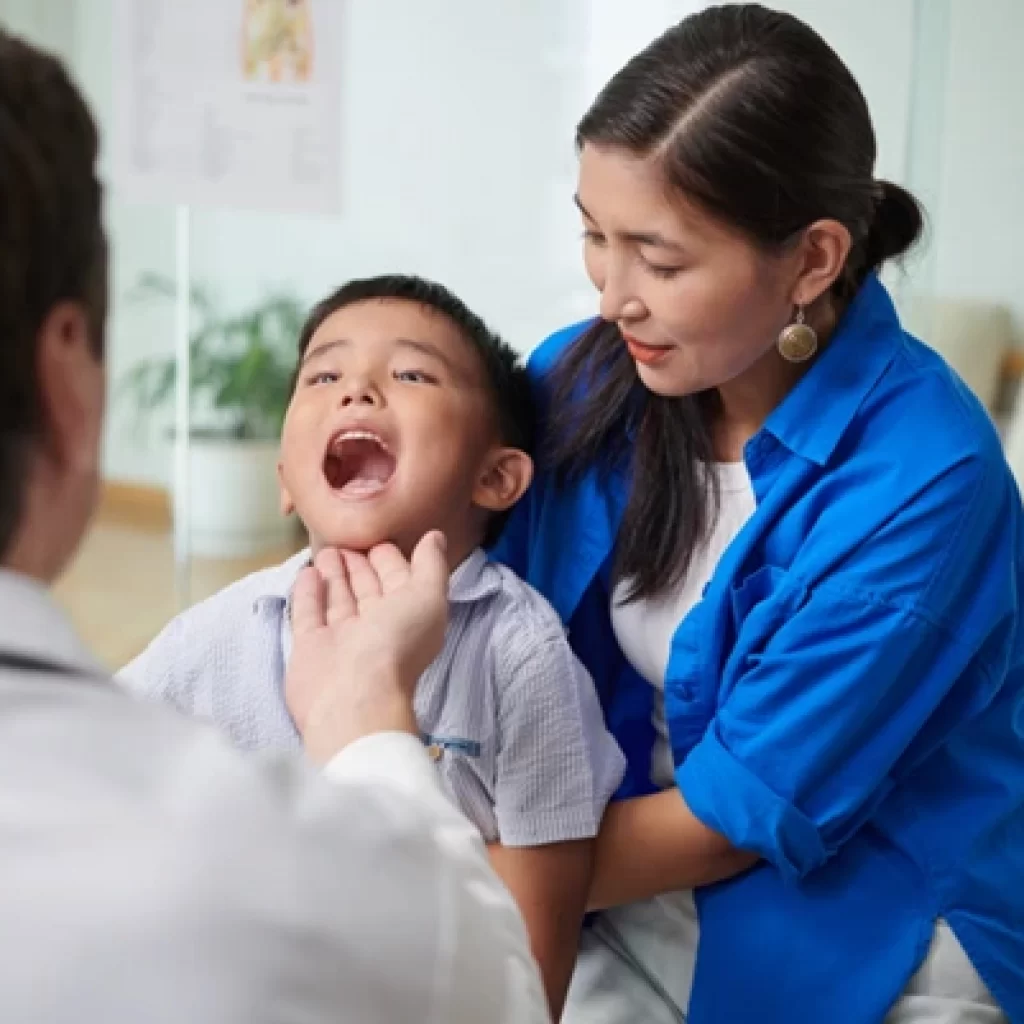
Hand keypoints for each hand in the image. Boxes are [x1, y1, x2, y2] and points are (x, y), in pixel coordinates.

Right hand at [286, 532, 449, 763]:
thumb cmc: (397, 646)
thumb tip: (436, 536)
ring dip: (334, 573)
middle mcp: (377, 627)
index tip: (380, 537)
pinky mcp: (311, 646)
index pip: (399, 580)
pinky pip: (309, 612)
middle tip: (347, 539)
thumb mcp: (427, 597)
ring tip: (327, 549)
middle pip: (367, 588)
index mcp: (408, 616)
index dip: (391, 559)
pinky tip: (308, 571)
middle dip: (360, 564)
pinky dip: (309, 591)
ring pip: (338, 598)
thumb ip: (432, 565)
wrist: (354, 698)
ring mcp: (342, 638)